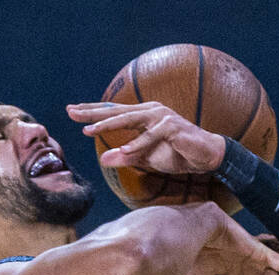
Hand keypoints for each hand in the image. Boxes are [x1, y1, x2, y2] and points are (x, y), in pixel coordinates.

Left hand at [67, 101, 225, 174]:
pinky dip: (138, 144)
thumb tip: (102, 159)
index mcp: (143, 116)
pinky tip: (124, 151)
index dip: (92, 113)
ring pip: (130, 119)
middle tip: (71, 112)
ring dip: (109, 125)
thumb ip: (126, 157)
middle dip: (92, 112)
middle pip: (116, 111)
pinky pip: (151, 137)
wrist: (207, 156)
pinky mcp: (172, 127)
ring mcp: (161, 117)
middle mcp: (150, 111)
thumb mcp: (147, 159)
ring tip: (89, 130)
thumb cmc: (178, 155)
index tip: (72, 112)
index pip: (113, 112)